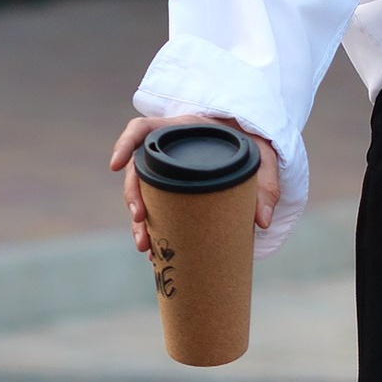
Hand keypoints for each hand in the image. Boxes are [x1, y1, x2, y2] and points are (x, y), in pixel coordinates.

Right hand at [109, 112, 281, 253]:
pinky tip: (155, 252)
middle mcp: (169, 150)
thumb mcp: (262, 158)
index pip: (142, 129)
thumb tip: (262, 221)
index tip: (115, 166)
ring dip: (139, 221)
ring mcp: (168, 172)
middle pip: (138, 169)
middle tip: (140, 221)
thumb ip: (266, 185)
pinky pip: (156, 209)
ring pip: (143, 194)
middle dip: (133, 196)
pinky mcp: (173, 192)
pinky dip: (153, 229)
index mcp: (182, 130)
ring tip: (145, 247)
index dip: (124, 144)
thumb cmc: (254, 146)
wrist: (255, 152)